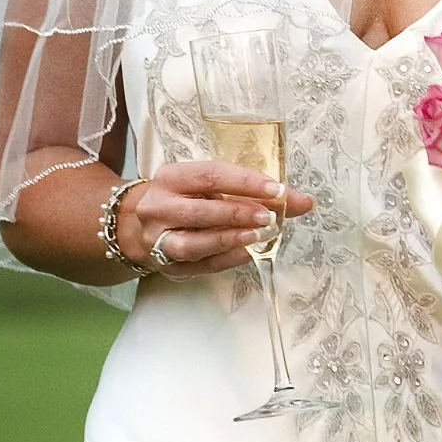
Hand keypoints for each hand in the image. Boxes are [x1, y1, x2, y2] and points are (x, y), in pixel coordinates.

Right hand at [121, 159, 312, 273]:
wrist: (137, 225)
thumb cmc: (184, 199)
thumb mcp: (210, 186)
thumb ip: (254, 191)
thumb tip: (304, 201)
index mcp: (171, 177)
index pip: (210, 175)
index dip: (245, 182)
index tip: (277, 188)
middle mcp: (158, 206)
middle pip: (199, 211)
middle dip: (238, 213)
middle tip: (269, 216)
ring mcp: (157, 238)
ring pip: (192, 243)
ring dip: (228, 239)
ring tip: (257, 237)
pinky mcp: (165, 264)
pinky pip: (198, 265)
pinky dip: (226, 259)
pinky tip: (248, 254)